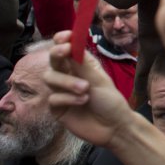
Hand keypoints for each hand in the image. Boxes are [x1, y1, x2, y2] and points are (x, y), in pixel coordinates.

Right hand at [44, 31, 133, 149]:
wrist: (115, 127)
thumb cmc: (111, 101)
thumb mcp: (99, 79)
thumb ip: (83, 64)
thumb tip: (71, 43)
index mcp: (81, 66)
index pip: (66, 49)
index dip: (62, 41)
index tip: (65, 37)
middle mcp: (68, 76)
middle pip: (53, 61)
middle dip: (57, 54)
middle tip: (65, 51)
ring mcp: (61, 92)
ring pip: (50, 78)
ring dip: (67, 81)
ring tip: (85, 89)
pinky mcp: (57, 108)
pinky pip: (53, 98)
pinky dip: (68, 98)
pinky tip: (83, 102)